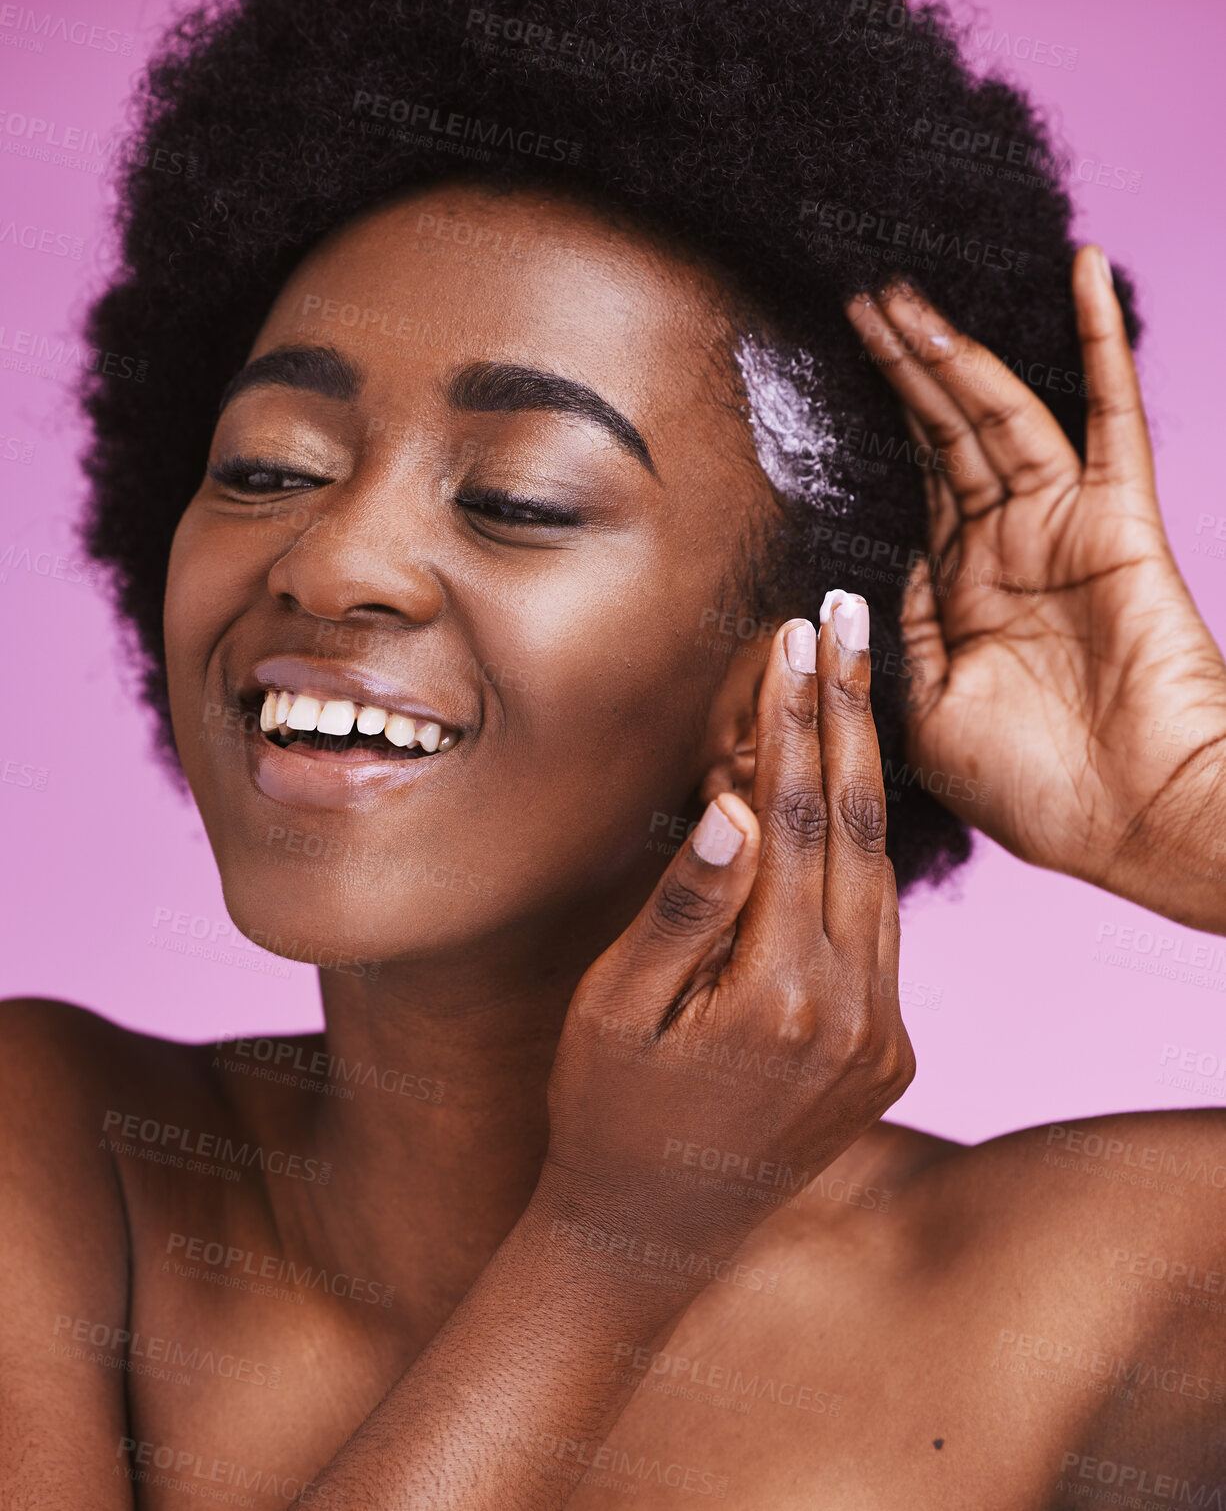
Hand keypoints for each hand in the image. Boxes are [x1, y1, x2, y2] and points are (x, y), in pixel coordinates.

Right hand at [534, 596, 910, 1272]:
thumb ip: (683, 909)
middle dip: (849, 714)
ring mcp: (883, 1040)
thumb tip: (731, 803)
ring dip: (863, 776)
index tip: (793, 639)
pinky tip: (846, 798)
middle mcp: (853, 1015)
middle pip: (858, 828)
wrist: (647, 1239)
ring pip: (882, 874)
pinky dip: (864, 855)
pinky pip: (884, 931)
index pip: (793, 821)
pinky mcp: (890, 1056)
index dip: (793, 720)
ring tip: (850, 685)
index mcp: (779, 995)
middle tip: (847, 620)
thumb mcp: (615, 1010)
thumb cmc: (602, 1114)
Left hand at [845, 247, 1225, 929]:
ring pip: (996, 414)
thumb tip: (882, 576)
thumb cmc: (1036, 790)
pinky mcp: (1118, 518)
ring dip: (950, 352)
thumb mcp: (928, 716)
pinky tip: (1076, 272)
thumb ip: (904, 637)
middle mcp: (1010, 548)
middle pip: (944, 434)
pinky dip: (1097, 341)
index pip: (917, 485)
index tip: (836, 372)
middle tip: (857, 299)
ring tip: (901, 292)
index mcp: (964, 593)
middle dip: (899, 370)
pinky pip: (1110, 415)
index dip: (879, 431)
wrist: (1136, 820)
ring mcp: (1062, 526)